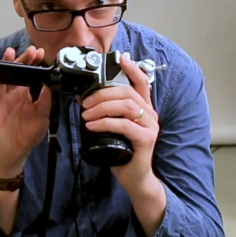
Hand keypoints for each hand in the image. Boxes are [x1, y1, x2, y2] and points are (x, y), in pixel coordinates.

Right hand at [0, 46, 50, 177]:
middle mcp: (12, 96)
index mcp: (24, 96)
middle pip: (14, 73)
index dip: (33, 64)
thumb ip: (46, 101)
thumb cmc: (27, 136)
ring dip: (4, 66)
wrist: (13, 155)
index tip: (40, 54)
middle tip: (31, 51)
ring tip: (10, 53)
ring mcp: (0, 102)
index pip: (28, 75)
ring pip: (0, 79)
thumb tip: (51, 84)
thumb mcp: (42, 118)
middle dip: (22, 60)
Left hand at [81, 55, 159, 192]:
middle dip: (103, 94)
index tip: (121, 59)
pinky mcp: (146, 139)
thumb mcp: (114, 128)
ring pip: (126, 106)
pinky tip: (92, 125)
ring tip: (86, 114)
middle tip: (85, 103)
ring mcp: (150, 126)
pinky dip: (105, 122)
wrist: (135, 178)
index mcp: (144, 108)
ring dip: (102, 107)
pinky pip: (124, 124)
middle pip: (128, 93)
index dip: (132, 69)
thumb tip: (86, 99)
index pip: (142, 82)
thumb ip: (108, 113)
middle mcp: (150, 114)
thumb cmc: (123, 152)